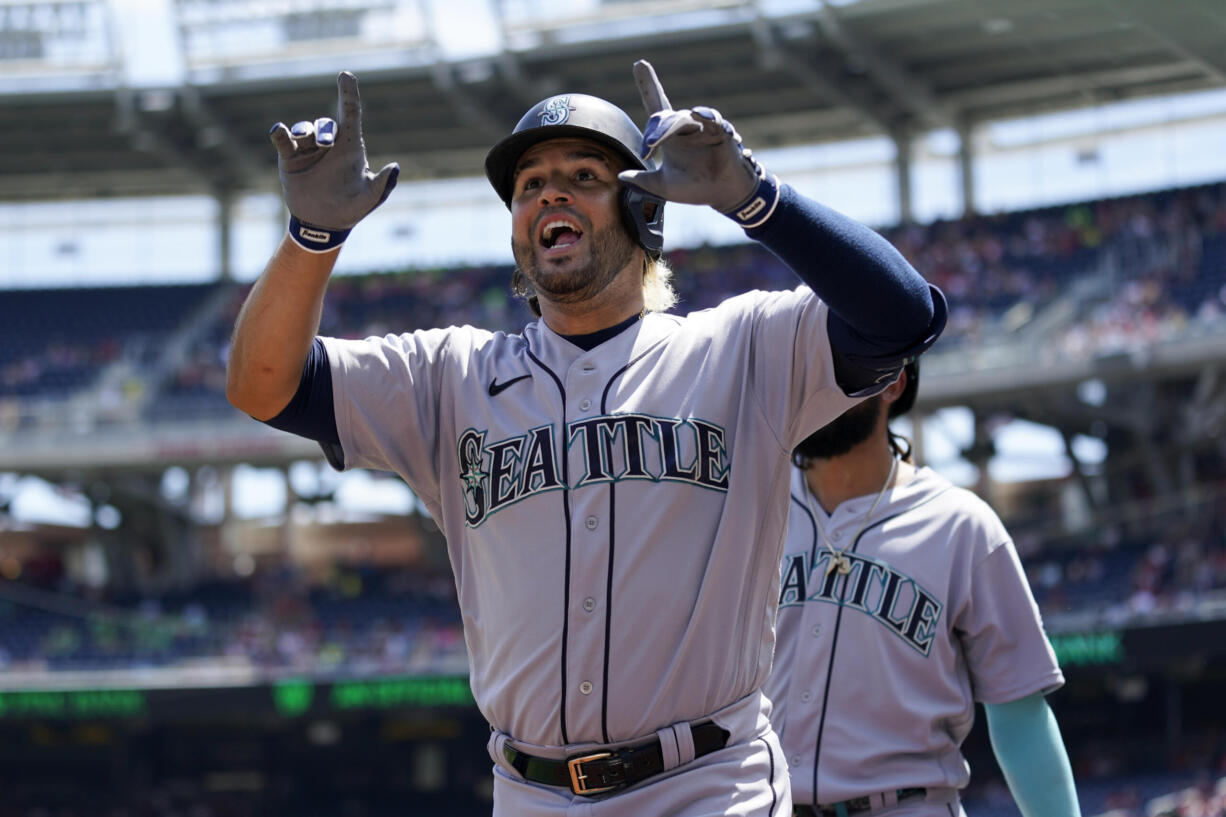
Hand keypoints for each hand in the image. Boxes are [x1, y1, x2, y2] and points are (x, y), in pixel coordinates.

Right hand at [269, 71, 398, 249]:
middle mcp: (329, 144)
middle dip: (325, 129)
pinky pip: (282, 140)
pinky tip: (278, 130)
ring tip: (305, 142)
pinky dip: (279, 133)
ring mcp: (308, 149)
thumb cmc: (352, 208)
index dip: (349, 93)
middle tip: (326, 143)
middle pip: (326, 124)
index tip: (346, 76)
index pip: (351, 113)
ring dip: (305, 132)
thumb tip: (396, 167)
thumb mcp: (370, 197)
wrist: (324, 224)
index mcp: (350, 146)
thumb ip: (383, 183)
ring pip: (304, 129)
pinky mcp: (289, 158)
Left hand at [618, 60, 771, 219]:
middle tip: (650, 144)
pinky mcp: (721, 134)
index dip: (648, 85)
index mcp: (670, 135)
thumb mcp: (663, 186)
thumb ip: (643, 181)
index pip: (656, 105)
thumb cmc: (694, 188)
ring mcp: (704, 128)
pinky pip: (713, 122)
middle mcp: (685, 127)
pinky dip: (707, 118)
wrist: (722, 195)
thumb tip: (620, 176)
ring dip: (676, 124)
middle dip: (657, 129)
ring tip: (667, 131)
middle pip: (667, 118)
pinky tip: (699, 116)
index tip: (639, 64)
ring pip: (687, 119)